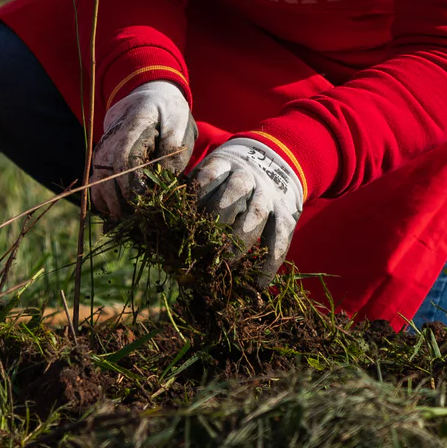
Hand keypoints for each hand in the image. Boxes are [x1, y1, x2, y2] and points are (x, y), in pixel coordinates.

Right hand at [87, 80, 195, 219]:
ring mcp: (105, 143)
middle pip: (106, 170)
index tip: (142, 202)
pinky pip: (95, 177)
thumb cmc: (170, 113)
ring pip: (96, 175)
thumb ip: (173, 152)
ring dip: (106, 200)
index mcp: (134, 123)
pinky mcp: (103, 153)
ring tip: (121, 219)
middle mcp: (113, 133)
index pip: (124, 157)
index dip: (130, 183)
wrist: (151, 94)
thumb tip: (163, 183)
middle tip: (132, 218)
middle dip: (116, 198)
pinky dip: (100, 196)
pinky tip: (112, 211)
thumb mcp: (179, 127)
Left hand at [190, 137, 304, 282]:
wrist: (271, 163)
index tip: (181, 226)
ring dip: (241, 242)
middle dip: (217, 221)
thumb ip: (191, 193)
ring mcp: (268, 194)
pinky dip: (270, 262)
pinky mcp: (286, 213)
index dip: (195, 201)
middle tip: (202, 249)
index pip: (207, 177)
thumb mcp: (211, 173)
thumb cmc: (228, 178)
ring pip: (256, 214)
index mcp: (223, 164)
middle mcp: (247, 176)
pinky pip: (280, 237)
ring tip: (228, 266)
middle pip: (233, 193)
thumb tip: (161, 224)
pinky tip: (258, 283)